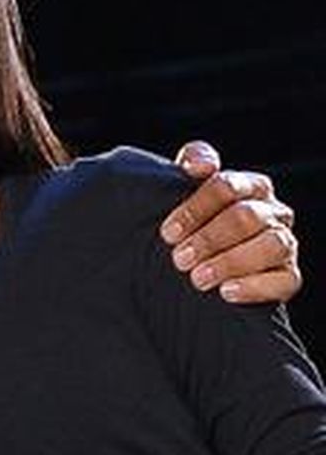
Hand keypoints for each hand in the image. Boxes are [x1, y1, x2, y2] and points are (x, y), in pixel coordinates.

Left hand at [161, 141, 298, 303]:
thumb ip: (193, 162)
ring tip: (198, 278)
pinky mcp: (287, 276)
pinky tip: (225, 292)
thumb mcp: (184, 189)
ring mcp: (284, 244)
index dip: (195, 209)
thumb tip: (200, 166)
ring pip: (273, 245)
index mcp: (250, 186)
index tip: (167, 234)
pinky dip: (255, 287)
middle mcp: (273, 212)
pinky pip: (285, 281)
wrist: (198, 265)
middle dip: (210, 239)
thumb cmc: (192, 222)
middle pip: (247, 217)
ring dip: (231, 262)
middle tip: (179, 259)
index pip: (226, 187)